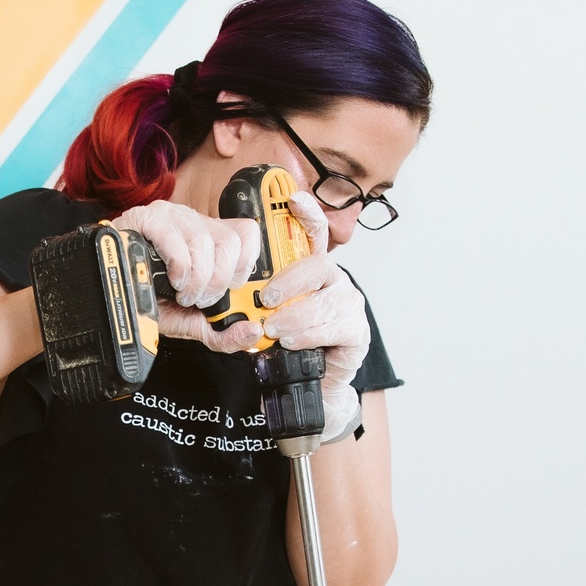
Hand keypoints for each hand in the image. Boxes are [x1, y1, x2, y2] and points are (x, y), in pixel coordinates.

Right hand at [113, 201, 262, 352]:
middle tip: (199, 298)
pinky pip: (175, 240)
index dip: (243, 267)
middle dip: (217, 282)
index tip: (228, 289)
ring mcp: (173, 217)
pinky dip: (178, 268)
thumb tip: (252, 332)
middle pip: (230, 243)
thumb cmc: (152, 301)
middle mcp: (196, 223)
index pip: (247, 235)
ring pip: (204, 243)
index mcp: (212, 239)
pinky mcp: (149, 219)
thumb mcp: (193, 322)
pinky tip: (172, 280)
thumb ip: (224, 333)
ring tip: (181, 293)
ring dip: (195, 280)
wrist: (116, 296)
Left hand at [258, 192, 369, 440]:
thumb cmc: (288, 346)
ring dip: (296, 314)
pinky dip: (310, 334)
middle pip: (319, 265)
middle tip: (266, 299)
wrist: (312, 385)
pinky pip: (335, 325)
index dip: (307, 214)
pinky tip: (293, 341)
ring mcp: (349, 303)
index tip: (292, 200)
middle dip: (291, 280)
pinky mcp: (357, 329)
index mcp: (311, 271)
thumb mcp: (263, 318)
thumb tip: (227, 290)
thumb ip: (251, 300)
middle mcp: (334, 281)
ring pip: (327, 298)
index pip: (314, 234)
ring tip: (275, 330)